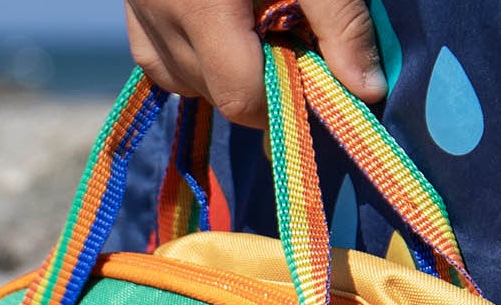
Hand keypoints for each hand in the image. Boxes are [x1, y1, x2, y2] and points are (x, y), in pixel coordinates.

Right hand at [123, 0, 385, 126]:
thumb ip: (339, 21)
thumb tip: (367, 90)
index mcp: (203, 6)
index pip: (242, 94)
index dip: (286, 99)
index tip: (317, 74)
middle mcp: (162, 17)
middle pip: (218, 95)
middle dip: (264, 82)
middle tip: (294, 36)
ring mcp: (141, 16)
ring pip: (189, 84)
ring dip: (229, 73)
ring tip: (258, 26)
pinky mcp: (134, 14)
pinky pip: (161, 63)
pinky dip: (194, 61)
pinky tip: (220, 32)